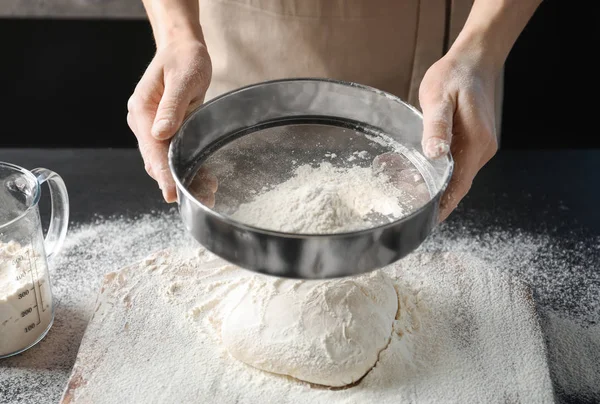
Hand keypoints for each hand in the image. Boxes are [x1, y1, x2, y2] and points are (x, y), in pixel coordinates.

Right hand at [127, 40, 211, 202]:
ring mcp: (153, 127)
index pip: (152, 148)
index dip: (162, 172)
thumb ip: (172, 106)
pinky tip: (203, 177)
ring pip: (164, 160)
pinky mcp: (165, 129)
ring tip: (206, 191)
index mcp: (142, 110)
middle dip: (174, 180)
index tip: (171, 192)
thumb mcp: (183, 79)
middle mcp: (143, 122)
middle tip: (198, 197)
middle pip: (156, 159)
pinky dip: (185, 166)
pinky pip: (173, 152)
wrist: (182, 48)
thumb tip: (160, 134)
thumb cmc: (184, 59)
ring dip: (182, 176)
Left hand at [419, 49, 498, 221]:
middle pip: (460, 185)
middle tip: (415, 212)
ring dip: (442, 187)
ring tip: (417, 197)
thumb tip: (434, 155)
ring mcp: (483, 147)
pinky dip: (447, 175)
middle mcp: (483, 148)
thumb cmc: (453, 76)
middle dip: (440, 200)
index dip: (445, 205)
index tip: (429, 222)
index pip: (459, 184)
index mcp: (475, 141)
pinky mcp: (478, 142)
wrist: (475, 60)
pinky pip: (462, 166)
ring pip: (461, 176)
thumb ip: (436, 127)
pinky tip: (429, 176)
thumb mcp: (438, 98)